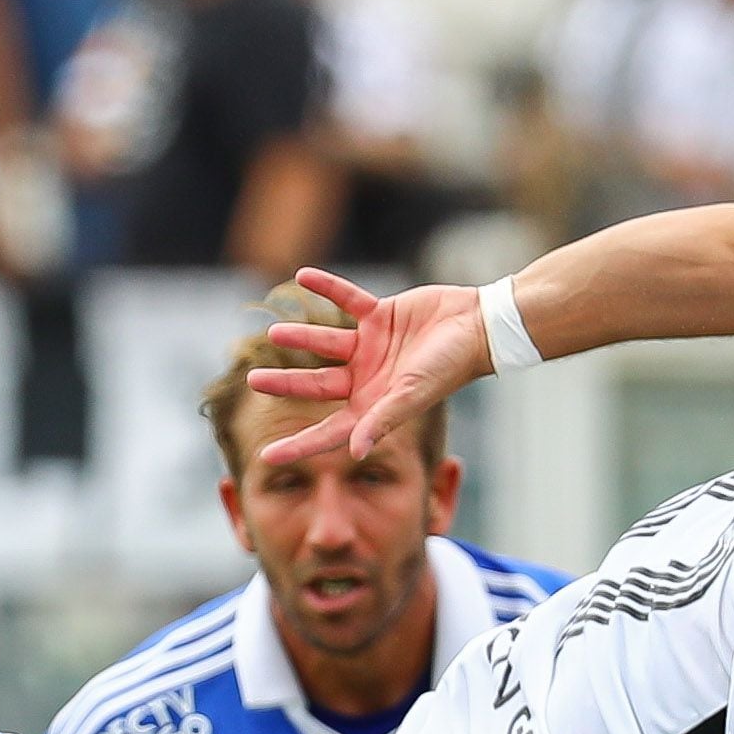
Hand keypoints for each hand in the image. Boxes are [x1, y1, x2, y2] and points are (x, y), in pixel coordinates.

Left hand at [248, 268, 491, 468]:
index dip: (298, 445)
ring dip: (301, 336)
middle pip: (316, 385)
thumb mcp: (413, 395)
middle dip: (286, 383)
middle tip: (254, 380)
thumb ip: (382, 421)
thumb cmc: (451, 366)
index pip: (328, 430)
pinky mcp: (380, 315)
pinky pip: (346, 300)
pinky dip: (327, 287)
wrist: (480, 325)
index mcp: (373, 405)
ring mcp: (372, 347)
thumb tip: (354, 453)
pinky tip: (302, 276)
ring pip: (326, 342)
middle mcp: (368, 379)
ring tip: (275, 331)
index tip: (266, 457)